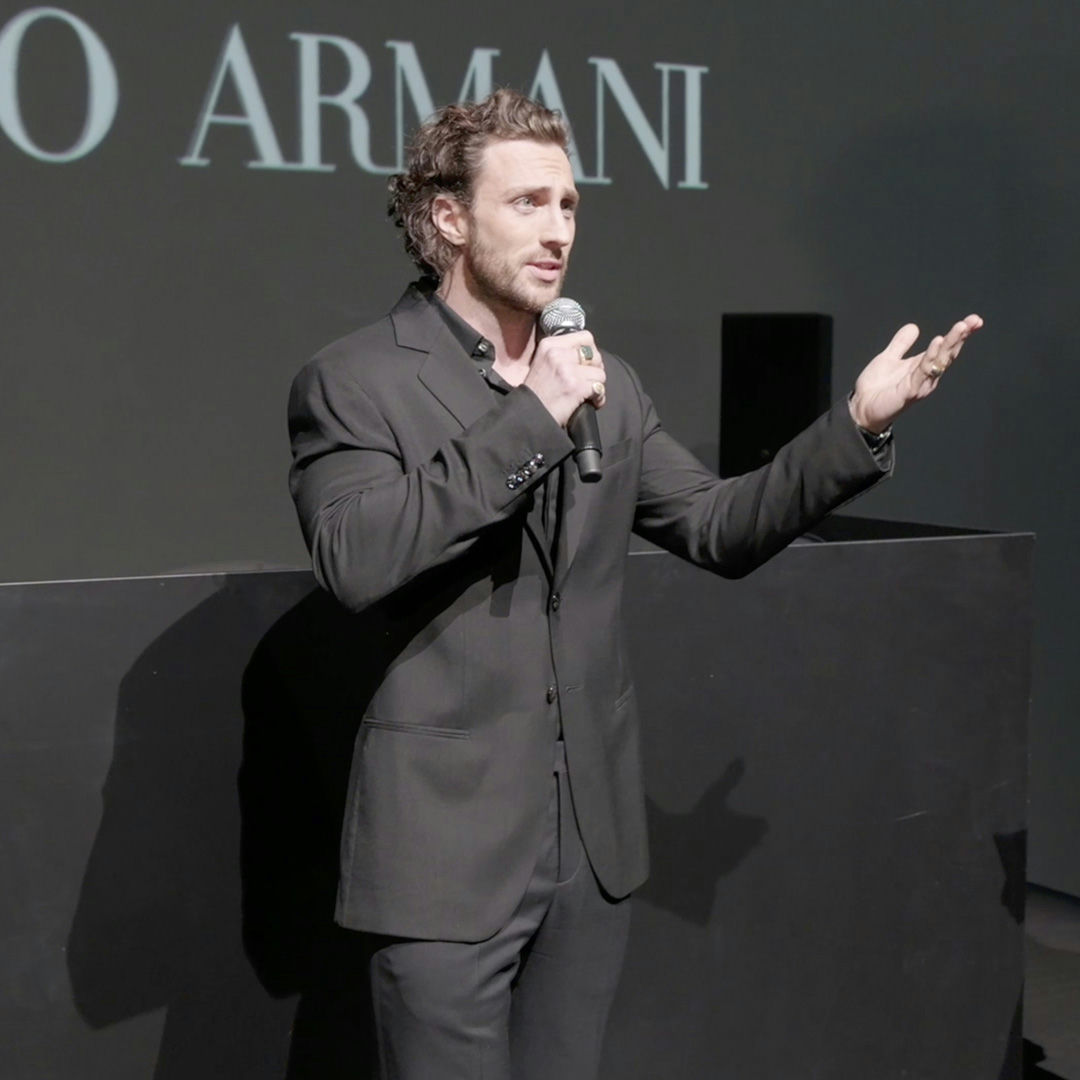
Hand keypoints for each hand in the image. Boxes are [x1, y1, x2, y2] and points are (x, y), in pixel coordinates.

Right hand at [523, 331, 605, 426]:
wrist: (530, 414)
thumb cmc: (537, 393)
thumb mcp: (542, 362)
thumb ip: (562, 353)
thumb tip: (587, 352)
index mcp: (549, 344)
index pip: (585, 337)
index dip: (591, 351)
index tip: (587, 364)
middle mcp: (557, 354)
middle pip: (595, 355)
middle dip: (595, 370)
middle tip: (588, 380)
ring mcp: (567, 370)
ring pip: (600, 373)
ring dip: (597, 385)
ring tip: (588, 393)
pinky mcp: (576, 387)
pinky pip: (599, 388)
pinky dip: (598, 398)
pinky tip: (591, 402)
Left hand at [848, 314, 983, 433]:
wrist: (861, 407)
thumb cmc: (876, 387)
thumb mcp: (888, 358)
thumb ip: (901, 343)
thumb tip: (914, 326)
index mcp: (923, 366)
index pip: (946, 348)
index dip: (959, 335)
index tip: (974, 320)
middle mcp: (926, 376)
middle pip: (948, 354)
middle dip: (960, 336)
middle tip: (973, 321)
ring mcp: (920, 384)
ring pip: (939, 361)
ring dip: (950, 343)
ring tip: (960, 327)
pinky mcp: (909, 392)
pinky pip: (922, 373)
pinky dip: (931, 358)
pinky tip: (937, 343)